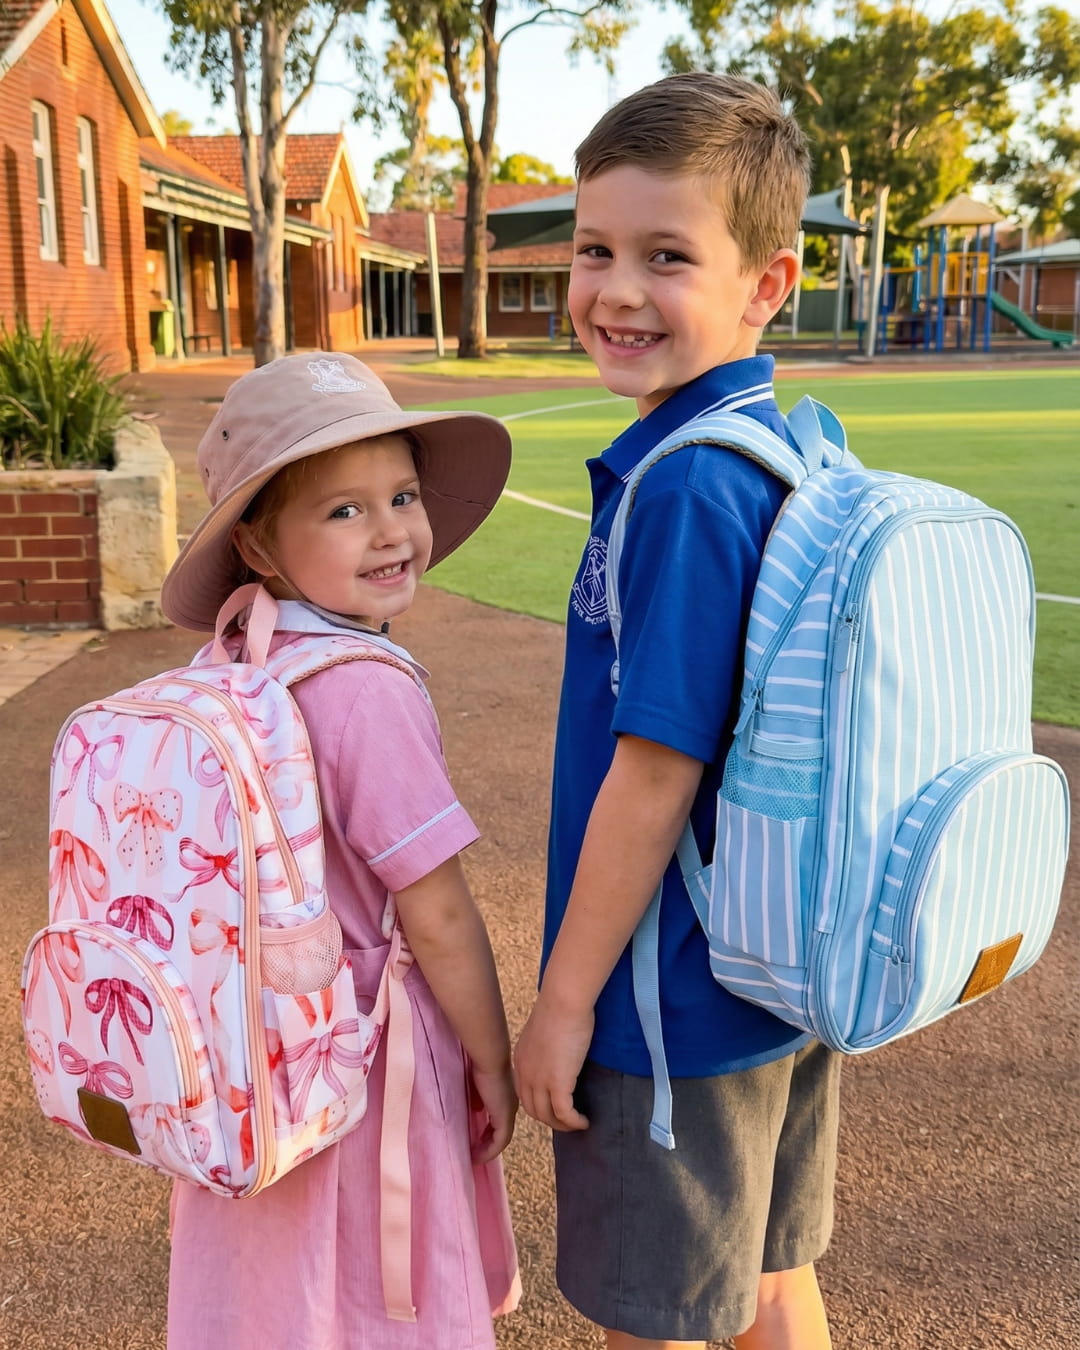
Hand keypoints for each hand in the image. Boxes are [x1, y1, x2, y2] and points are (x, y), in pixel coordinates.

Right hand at [468, 1064, 517, 1162]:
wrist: (491, 1058)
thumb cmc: (481, 1064)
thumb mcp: (478, 1083)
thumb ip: (478, 1096)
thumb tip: (476, 1108)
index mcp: (506, 1097)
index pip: (499, 1119)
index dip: (488, 1131)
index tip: (476, 1139)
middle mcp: (511, 1106)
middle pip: (501, 1131)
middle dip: (487, 1143)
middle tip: (474, 1153)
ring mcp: (509, 1113)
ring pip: (501, 1139)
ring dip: (487, 1150)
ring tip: (474, 1158)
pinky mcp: (504, 1119)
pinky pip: (499, 1143)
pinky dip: (489, 1152)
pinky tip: (477, 1157)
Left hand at [513, 995, 592, 1132]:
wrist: (563, 1001)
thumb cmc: (560, 1007)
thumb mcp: (545, 1030)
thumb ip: (547, 1046)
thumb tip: (560, 1051)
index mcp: (521, 1059)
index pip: (525, 1092)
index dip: (539, 1104)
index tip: (555, 1106)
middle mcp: (525, 1073)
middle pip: (534, 1109)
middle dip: (550, 1119)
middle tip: (568, 1120)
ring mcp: (540, 1080)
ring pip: (547, 1116)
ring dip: (563, 1124)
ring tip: (578, 1123)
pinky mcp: (558, 1083)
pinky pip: (564, 1113)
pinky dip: (574, 1122)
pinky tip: (585, 1121)